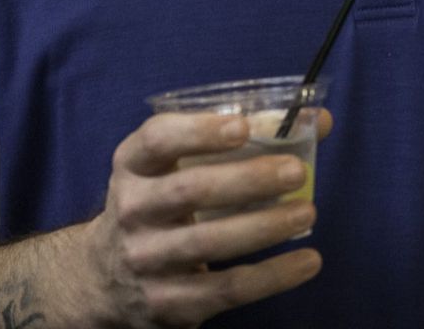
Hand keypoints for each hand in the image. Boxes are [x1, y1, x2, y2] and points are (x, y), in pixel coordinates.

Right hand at [76, 110, 330, 326]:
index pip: (158, 140)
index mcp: (132, 166)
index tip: (243, 126)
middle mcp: (132, 210)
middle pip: (190, 191)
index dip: (200, 131)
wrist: (107, 279)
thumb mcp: (170, 169)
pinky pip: (227, 288)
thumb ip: (234, 143)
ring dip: (265, 226)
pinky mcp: (169, 302)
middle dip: (247, 179)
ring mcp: (147, 260)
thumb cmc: (158, 206)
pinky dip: (273, 276)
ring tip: (307, 212)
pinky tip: (307, 261)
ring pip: (210, 243)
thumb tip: (317, 120)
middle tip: (295, 171)